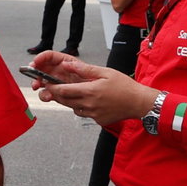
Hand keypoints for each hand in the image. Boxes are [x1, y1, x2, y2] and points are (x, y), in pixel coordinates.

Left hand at [30, 51, 156, 126]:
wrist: (139, 103)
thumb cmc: (124, 86)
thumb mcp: (105, 72)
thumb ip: (85, 69)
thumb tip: (67, 64)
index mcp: (89, 91)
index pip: (63, 91)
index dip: (53, 87)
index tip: (47, 82)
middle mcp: (89, 105)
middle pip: (65, 100)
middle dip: (58, 94)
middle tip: (55, 87)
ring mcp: (93, 114)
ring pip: (73, 108)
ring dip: (70, 101)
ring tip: (76, 92)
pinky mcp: (98, 121)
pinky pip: (84, 114)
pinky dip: (83, 107)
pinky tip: (91, 101)